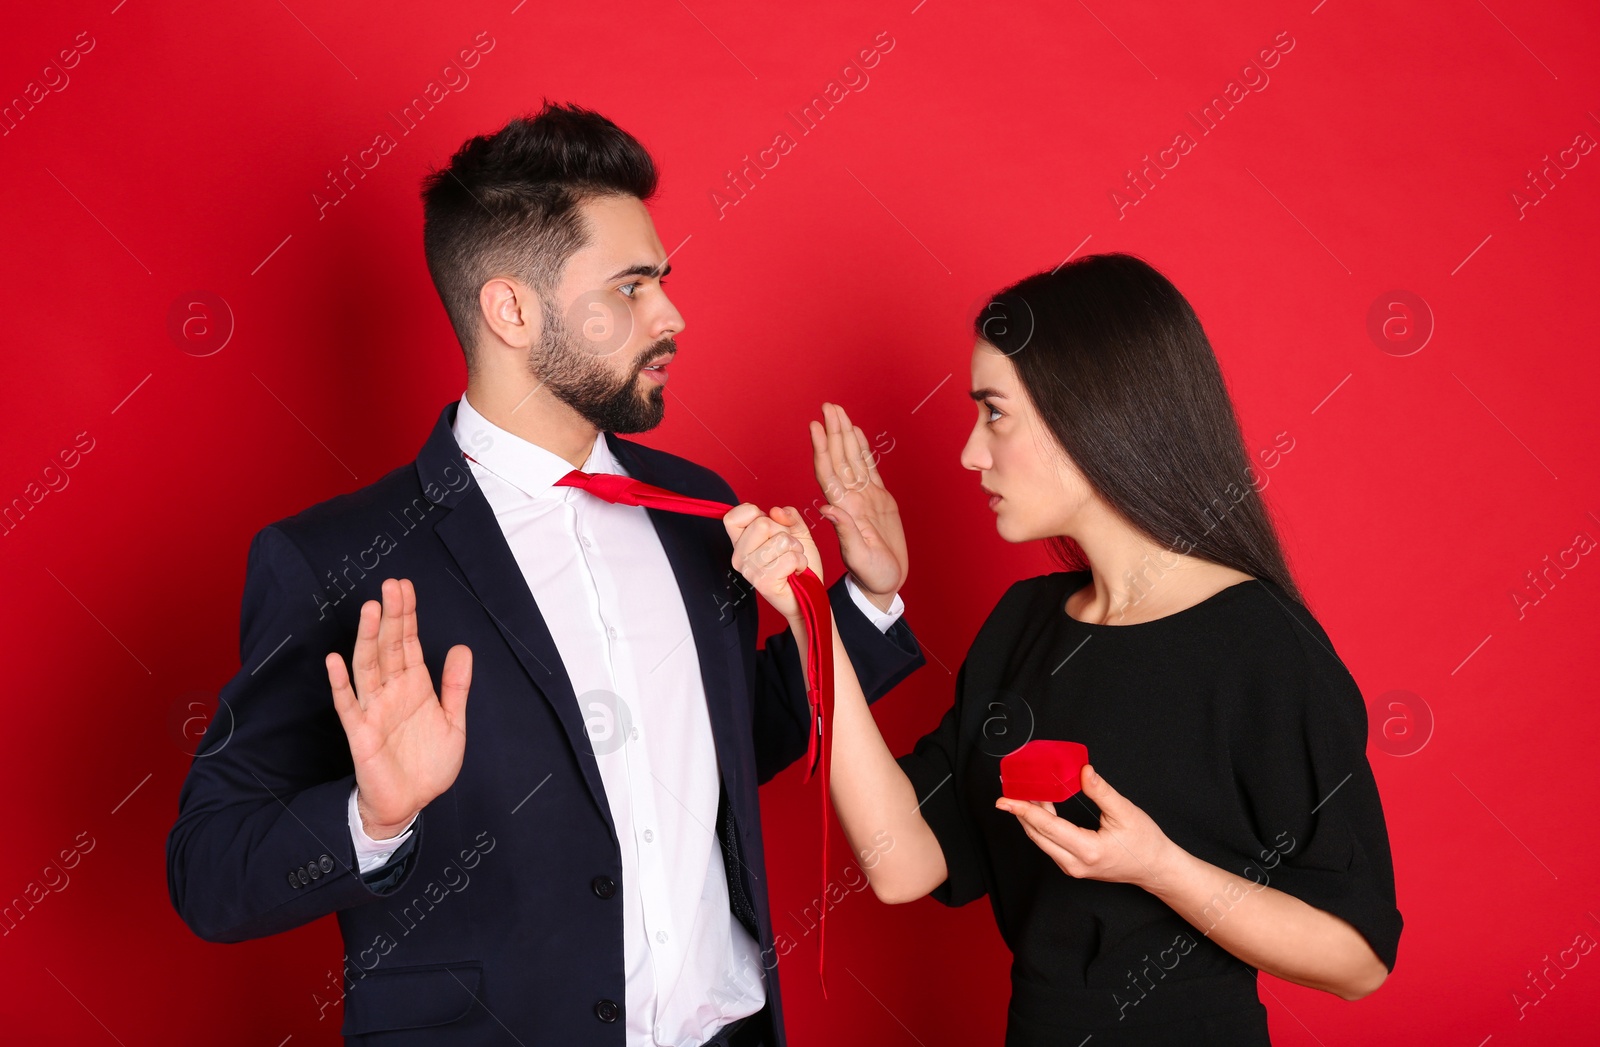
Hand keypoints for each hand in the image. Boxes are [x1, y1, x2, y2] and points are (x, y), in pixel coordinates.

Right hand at [326, 578, 471, 837]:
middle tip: (391, 585)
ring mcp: (374, 709)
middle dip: (391, 616)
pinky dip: (341, 682)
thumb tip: (461, 647)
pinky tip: (335, 660)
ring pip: (368, 666)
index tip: (405, 587)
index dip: (407, 615)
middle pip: (389, 647)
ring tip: (371, 609)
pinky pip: (348, 704)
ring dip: (368, 638)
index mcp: (414, 686)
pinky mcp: (360, 732)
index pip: (408, 642)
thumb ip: (456, 686)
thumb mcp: (454, 722)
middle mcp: (392, 691)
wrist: (411, 803)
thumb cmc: (429, 764)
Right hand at [724, 504, 822, 622]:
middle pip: (761, 523)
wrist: (809, 593)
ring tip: (792, 561)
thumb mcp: (795, 531)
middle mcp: (740, 556)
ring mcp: (750, 571)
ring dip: (795, 549)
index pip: (732, 517)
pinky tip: (796, 571)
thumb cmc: (797, 564)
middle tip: (786, 549)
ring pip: (780, 540)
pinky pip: (789, 558)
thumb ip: (787, 516)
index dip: (755, 513)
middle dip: (784, 532)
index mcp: (741, 542)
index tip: (769, 526)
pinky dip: (800, 562)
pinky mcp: (763, 582)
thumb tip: (776, 511)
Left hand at [811, 403, 906, 606]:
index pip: (828, 472)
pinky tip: (857, 434)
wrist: (884, 583)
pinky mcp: (879, 500)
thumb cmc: (872, 574)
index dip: (822, 448)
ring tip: (839, 412)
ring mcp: (864, 497)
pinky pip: (869, 468)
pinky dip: (863, 449)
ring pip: (853, 459)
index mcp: (844, 509)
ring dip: (845, 435)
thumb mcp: (859, 556)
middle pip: (840, 458)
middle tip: (829, 407)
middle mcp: (851, 499)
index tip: (816, 426)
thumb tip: (827, 507)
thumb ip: (845, 532)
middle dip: (834, 431)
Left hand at [994, 764, 1178, 892]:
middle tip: (1011, 789)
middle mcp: (1075, 863)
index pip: (1046, 826)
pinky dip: (1042, 826)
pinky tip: (1042, 808)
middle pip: (1037, 834)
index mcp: (1087, 850)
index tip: (1004, 799)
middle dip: (1021, 811)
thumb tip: (1083, 771)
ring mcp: (1072, 868)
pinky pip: (1049, 844)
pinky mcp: (1073, 866)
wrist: (1155, 868)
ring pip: (1041, 840)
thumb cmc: (1144, 842)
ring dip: (1031, 817)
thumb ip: (1101, 791)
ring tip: (1025, 793)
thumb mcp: (1125, 812)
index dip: (1023, 809)